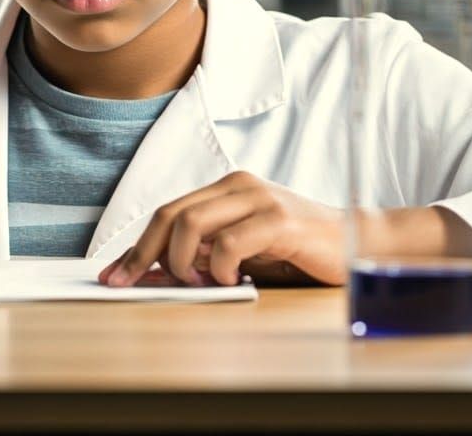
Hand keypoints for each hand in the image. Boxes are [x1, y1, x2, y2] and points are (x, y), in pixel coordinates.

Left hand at [97, 171, 345, 287]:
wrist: (358, 245)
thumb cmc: (296, 253)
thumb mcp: (242, 252)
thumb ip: (204, 255)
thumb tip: (153, 274)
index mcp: (224, 188)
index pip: (167, 213)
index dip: (137, 247)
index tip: (113, 276)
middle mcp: (237, 186)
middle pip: (170, 216)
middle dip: (143, 255)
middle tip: (131, 285)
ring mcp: (259, 199)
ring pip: (191, 224)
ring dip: (182, 263)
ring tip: (198, 283)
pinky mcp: (280, 220)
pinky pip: (230, 243)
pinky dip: (219, 268)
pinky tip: (231, 280)